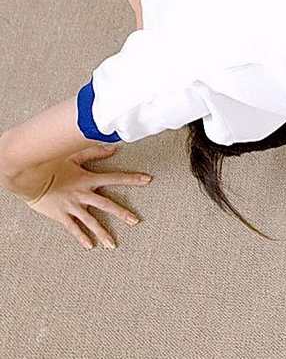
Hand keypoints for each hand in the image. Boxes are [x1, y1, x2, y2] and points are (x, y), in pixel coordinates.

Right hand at [21, 143, 152, 249]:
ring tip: (113, 244)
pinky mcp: (61, 215)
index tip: (148, 180)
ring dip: (103, 233)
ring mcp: (72, 206)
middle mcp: (83, 194)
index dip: (132, 178)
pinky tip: (90, 246)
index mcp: (88, 179)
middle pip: (107, 205)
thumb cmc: (51, 164)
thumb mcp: (73, 155)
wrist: (28, 177)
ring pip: (91, 221)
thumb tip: (114, 148)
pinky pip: (73, 228)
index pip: (115, 178)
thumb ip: (94, 152)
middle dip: (122, 213)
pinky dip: (81, 237)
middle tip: (136, 221)